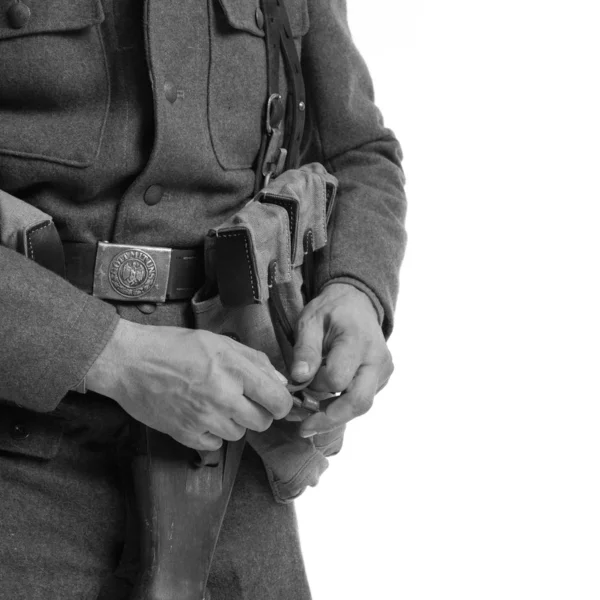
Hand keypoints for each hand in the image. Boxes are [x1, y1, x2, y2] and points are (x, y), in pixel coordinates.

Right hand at [87, 319, 292, 449]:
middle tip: (243, 401)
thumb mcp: (218, 341)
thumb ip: (254, 360)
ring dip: (233, 423)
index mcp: (234, 369)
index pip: (278, 401)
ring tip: (216, 404)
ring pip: (239, 435)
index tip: (274, 401)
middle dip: (258, 413)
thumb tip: (280, 381)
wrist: (130, 362)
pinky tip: (200, 415)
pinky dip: (212, 434)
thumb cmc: (172, 346)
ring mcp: (204, 418)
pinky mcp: (185, 434)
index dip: (281, 403)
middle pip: (263, 422)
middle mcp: (223, 396)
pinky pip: (214, 445)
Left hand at [291, 283, 393, 436]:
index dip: (315, 384)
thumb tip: (299, 378)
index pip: (337, 379)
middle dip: (329, 418)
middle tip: (303, 428)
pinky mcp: (382, 379)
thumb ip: (305, 349)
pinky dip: (341, 407)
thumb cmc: (330, 311)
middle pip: (359, 402)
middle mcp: (377, 359)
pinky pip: (362, 399)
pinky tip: (323, 404)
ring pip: (361, 405)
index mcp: (358, 341)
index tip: (300, 379)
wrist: (357, 303)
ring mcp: (383, 371)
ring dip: (334, 414)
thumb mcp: (310, 321)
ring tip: (308, 416)